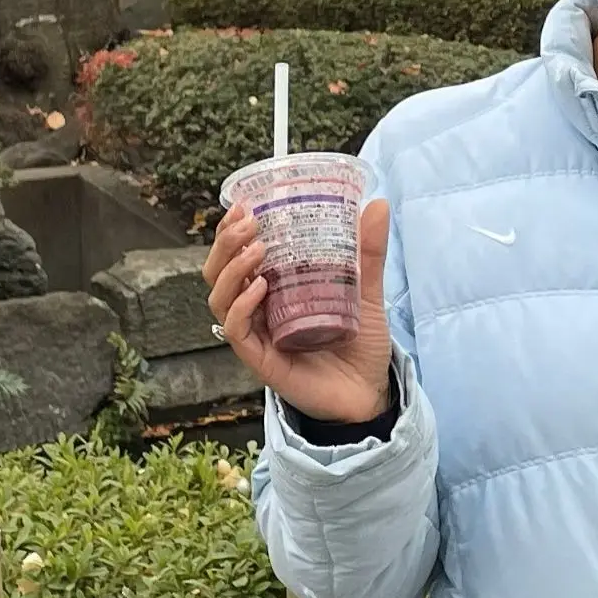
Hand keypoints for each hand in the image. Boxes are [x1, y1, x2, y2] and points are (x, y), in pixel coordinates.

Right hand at [206, 199, 393, 424]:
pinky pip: (237, 331)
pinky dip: (241, 307)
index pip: (236, 257)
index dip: (230, 232)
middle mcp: (258, 311)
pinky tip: (260, 288)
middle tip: (248, 222)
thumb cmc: (361, 344)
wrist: (371, 393)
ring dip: (232, 270)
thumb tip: (378, 204)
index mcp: (273, 290)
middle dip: (225, 244)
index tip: (242, 205)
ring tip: (256, 249)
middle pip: (218, 273)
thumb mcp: (366, 291)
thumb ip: (368, 253)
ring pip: (220, 298)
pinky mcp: (262, 360)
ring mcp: (258, 335)